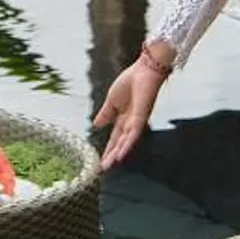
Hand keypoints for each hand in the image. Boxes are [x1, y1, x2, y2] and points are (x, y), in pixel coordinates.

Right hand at [91, 56, 165, 170]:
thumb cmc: (131, 81)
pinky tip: (121, 153)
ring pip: (126, 141)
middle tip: (103, 168)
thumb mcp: (112, 100)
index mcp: (123, 118)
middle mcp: (131, 123)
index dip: (108, 149)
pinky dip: (127, 144)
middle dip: (111, 155)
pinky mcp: (141, 117)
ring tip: (110, 164)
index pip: (115, 137)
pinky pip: (133, 133)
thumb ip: (105, 113)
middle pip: (120, 142)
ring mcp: (137, 121)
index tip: (100, 160)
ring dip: (118, 153)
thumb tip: (95, 125)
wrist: (144, 70)